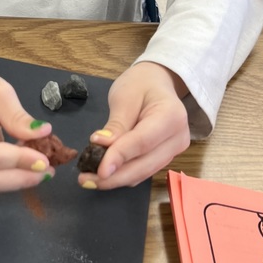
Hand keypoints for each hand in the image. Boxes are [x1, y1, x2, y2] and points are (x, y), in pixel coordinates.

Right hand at [0, 69, 53, 192]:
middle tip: (48, 170)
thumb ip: (18, 116)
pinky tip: (26, 166)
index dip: (19, 161)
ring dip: (18, 180)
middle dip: (21, 178)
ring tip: (41, 168)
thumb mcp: (0, 92)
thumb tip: (43, 134)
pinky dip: (11, 176)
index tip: (45, 160)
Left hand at [80, 62, 189, 188]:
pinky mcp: (165, 158)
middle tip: (84, 179)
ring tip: (88, 178)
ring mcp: (174, 151)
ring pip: (143, 173)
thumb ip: (116, 124)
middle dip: (114, 176)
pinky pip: (142, 171)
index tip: (98, 171)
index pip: (142, 142)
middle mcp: (178, 138)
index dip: (119, 157)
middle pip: (144, 164)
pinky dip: (122, 175)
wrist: (157, 82)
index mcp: (172, 116)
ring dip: (116, 179)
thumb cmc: (140, 84)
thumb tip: (101, 146)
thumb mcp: (124, 97)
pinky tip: (102, 173)